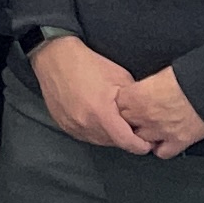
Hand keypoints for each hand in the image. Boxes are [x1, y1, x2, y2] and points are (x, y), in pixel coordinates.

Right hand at [29, 35, 155, 152]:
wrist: (55, 58)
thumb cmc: (88, 64)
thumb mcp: (120, 77)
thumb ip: (133, 101)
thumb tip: (144, 115)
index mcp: (101, 113)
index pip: (126, 142)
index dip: (141, 145)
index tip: (148, 143)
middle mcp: (85, 124)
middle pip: (113, 142)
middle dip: (126, 138)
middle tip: (133, 127)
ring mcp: (72, 126)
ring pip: (99, 140)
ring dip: (109, 135)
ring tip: (114, 120)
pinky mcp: (63, 125)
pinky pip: (85, 135)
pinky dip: (94, 131)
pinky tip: (97, 118)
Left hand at [114, 67, 203, 159]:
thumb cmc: (188, 77)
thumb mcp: (158, 75)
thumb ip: (143, 87)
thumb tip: (139, 92)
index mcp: (137, 96)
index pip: (118, 105)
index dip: (125, 104)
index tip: (130, 103)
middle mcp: (145, 115)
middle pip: (126, 123)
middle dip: (131, 119)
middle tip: (140, 115)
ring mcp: (160, 130)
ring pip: (140, 140)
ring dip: (144, 135)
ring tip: (151, 128)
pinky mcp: (177, 141)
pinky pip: (162, 152)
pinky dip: (162, 148)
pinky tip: (164, 141)